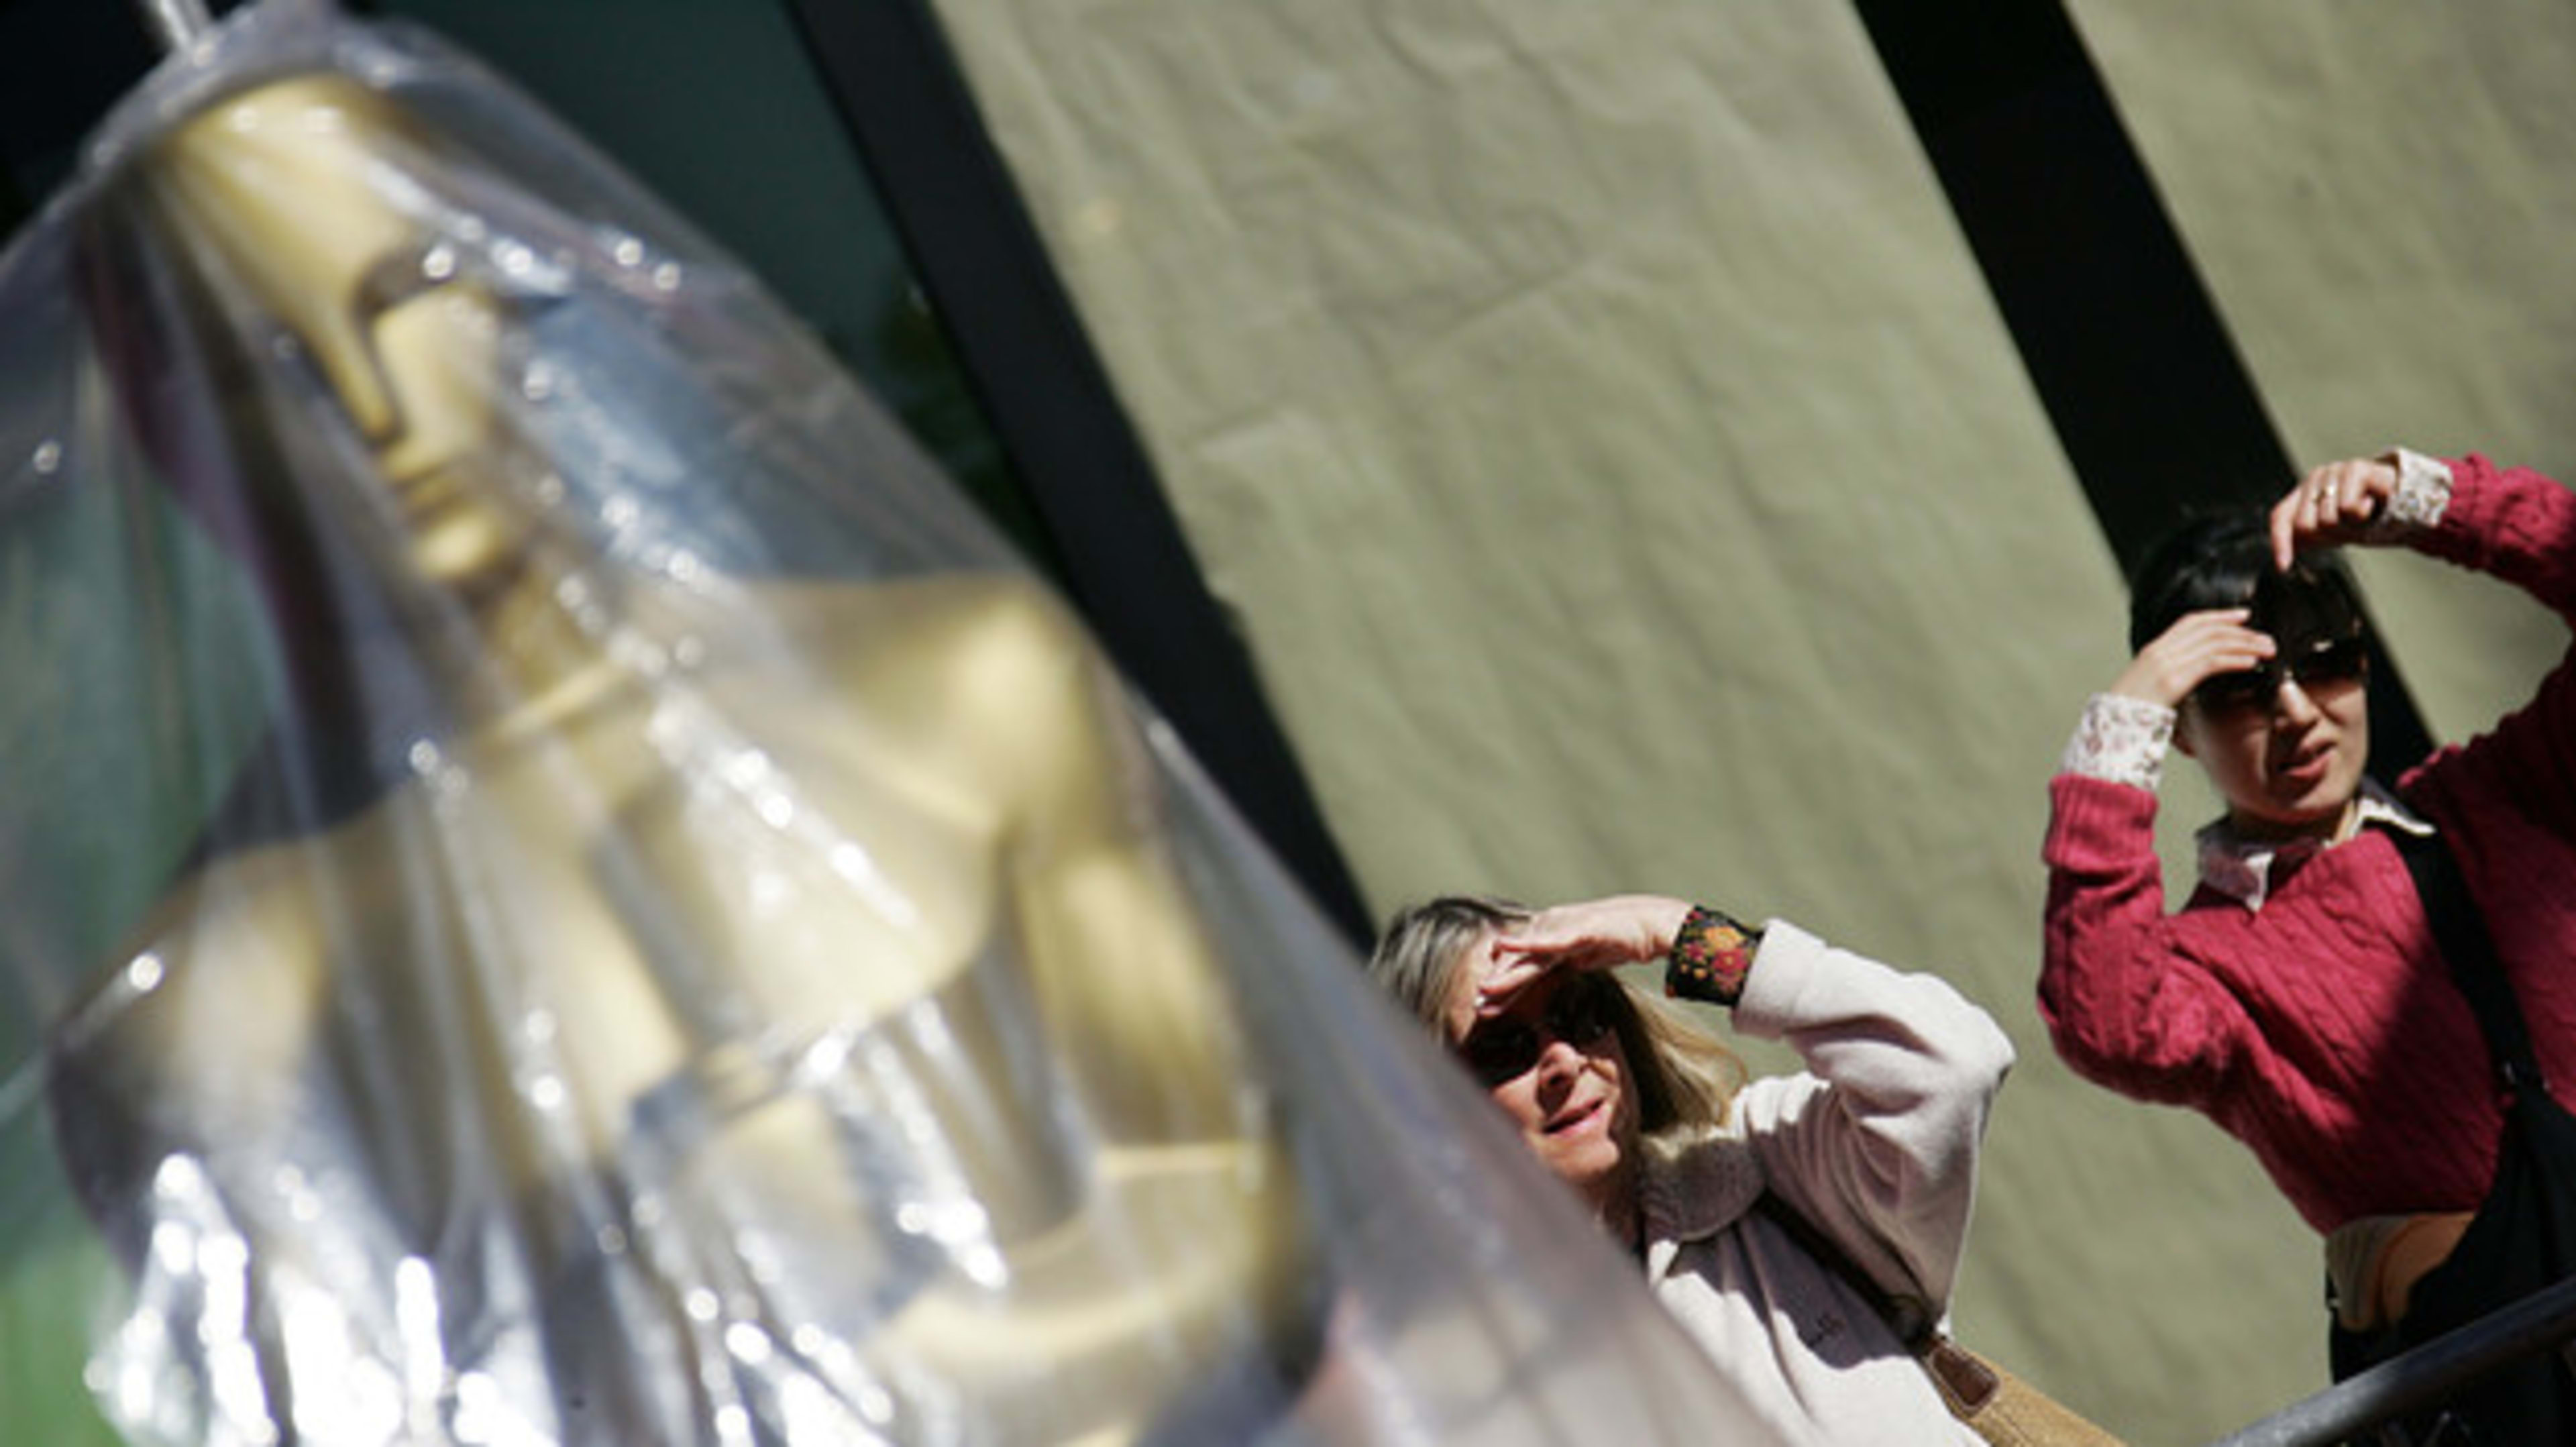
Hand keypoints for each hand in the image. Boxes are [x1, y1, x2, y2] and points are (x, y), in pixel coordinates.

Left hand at [1479, 894, 1692, 1012]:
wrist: (1651, 923)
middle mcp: (1551, 928)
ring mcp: (1564, 926)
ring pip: (1530, 955)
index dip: (1503, 987)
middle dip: (1498, 985)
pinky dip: (1528, 943)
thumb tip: (1545, 980)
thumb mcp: (1584, 957)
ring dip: (1507, 973)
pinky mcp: (1580, 928)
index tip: (1483, 1007)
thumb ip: (1562, 965)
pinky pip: (1551, 940)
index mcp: (1550, 937)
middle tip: (1477, 1005)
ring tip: (1486, 989)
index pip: (1522, 966)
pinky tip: (1506, 945)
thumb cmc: (1620, 938)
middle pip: (1520, 962)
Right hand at [2108, 608, 2274, 708]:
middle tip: (2264, 636)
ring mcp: (2165, 664)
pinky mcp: (2173, 680)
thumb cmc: (2128, 713)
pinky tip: (2250, 663)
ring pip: (2213, 643)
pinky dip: (2234, 660)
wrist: (2110, 727)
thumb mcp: (2148, 687)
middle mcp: (2159, 651)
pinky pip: (2210, 663)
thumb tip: (2193, 677)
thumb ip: (2170, 677)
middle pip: (2207, 629)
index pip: (2190, 622)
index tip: (2242, 616)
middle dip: (2240, 630)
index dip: (2219, 616)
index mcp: (2153, 651)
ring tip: (2266, 650)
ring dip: (2245, 644)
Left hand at [2271, 457, 2398, 568]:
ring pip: (2327, 520)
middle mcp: (2316, 478)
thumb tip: (2281, 560)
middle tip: (2351, 528)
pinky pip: (2347, 508)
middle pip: (2304, 525)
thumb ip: (2308, 539)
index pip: (2281, 517)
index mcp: (2306, 493)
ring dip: (2350, 526)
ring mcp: (2334, 471)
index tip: (2283, 567)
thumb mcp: (2336, 531)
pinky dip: (2362, 514)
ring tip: (2364, 515)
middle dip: (2330, 536)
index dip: (2279, 542)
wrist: (2411, 504)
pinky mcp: (2356, 469)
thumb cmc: (2371, 516)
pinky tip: (2372, 504)